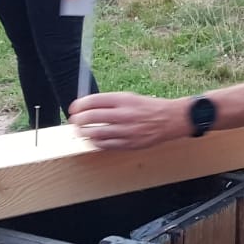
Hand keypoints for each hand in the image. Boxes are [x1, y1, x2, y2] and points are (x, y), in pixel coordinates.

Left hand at [69, 92, 186, 149]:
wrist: (170, 119)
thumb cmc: (148, 108)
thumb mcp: (130, 98)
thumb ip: (110, 102)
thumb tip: (87, 107)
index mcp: (123, 99)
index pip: (93, 101)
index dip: (79, 105)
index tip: (73, 108)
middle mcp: (124, 114)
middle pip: (91, 117)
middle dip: (78, 120)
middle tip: (74, 121)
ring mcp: (126, 130)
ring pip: (96, 133)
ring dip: (84, 133)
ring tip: (81, 132)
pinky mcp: (129, 143)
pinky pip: (106, 145)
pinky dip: (96, 143)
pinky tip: (94, 140)